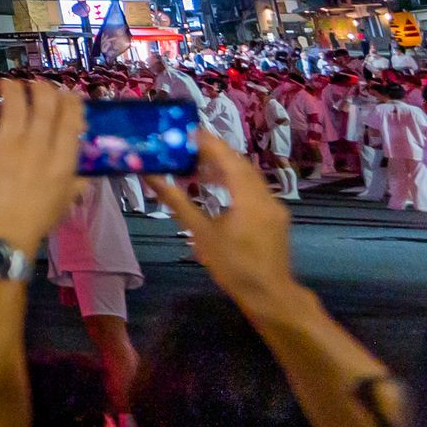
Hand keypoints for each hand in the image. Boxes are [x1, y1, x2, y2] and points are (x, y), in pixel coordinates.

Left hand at [0, 80, 82, 251]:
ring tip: (8, 85)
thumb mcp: (66, 200)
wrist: (0, 234)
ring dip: (12, 87)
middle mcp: (37, 146)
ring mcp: (7, 144)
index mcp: (62, 160)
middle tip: (35, 85)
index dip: (70, 100)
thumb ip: (78, 181)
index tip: (66, 93)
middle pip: (44, 102)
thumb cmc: (35, 219)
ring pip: (13, 101)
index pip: (71, 118)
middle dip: (42, 87)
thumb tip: (87, 170)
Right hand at [155, 128, 300, 312]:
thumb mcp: (201, 234)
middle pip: (240, 165)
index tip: (185, 131)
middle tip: (186, 147)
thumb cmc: (233, 266)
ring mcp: (274, 208)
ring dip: (225, 168)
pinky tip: (218, 190)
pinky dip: (235, 183)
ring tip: (197, 167)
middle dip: (215, 153)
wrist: (269, 295)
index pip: (228, 159)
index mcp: (249, 198)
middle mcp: (266, 197)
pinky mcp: (275, 218)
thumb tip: (152, 177)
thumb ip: (178, 202)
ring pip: (249, 177)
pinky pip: (254, 190)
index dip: (208, 143)